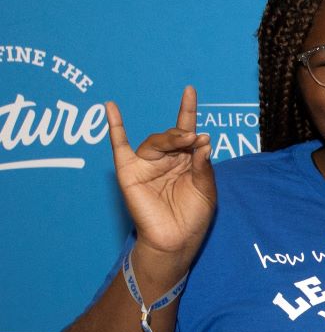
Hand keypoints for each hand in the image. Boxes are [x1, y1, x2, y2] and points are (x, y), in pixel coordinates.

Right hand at [107, 86, 215, 264]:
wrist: (175, 241)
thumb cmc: (192, 217)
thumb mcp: (206, 190)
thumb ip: (203, 166)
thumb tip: (202, 139)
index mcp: (185, 161)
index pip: (187, 131)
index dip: (188, 110)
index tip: (190, 90)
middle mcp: (166, 159)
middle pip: (173, 136)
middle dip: (184, 134)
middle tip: (195, 138)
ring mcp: (146, 164)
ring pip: (156, 141)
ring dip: (170, 137)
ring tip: (185, 139)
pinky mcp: (129, 172)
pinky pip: (119, 146)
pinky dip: (114, 127)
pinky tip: (111, 107)